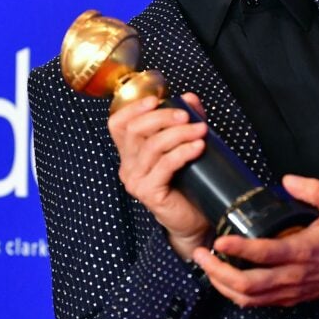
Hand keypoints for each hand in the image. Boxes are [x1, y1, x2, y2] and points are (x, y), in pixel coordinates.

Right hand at [108, 92, 210, 258]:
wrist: (194, 220)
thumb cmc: (189, 182)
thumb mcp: (185, 145)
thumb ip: (185, 121)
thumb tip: (189, 98)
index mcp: (130, 153)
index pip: (117, 124)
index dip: (133, 108)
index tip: (156, 100)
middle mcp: (128, 166)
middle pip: (134, 130)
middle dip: (162, 117)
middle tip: (187, 115)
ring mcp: (136, 181)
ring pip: (152, 146)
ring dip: (179, 134)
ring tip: (201, 130)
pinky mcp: (150, 193)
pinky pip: (165, 165)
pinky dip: (183, 152)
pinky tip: (198, 146)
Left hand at [191, 175, 318, 307]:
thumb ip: (314, 190)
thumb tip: (288, 180)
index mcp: (302, 250)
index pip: (264, 254)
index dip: (238, 249)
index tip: (219, 240)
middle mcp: (292, 275)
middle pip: (247, 284)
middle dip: (218, 272)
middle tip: (200, 254)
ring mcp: (289, 291)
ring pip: (247, 298)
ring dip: (221, 285)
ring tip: (205, 265)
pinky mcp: (287, 299)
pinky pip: (255, 303)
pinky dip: (234, 294)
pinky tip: (223, 279)